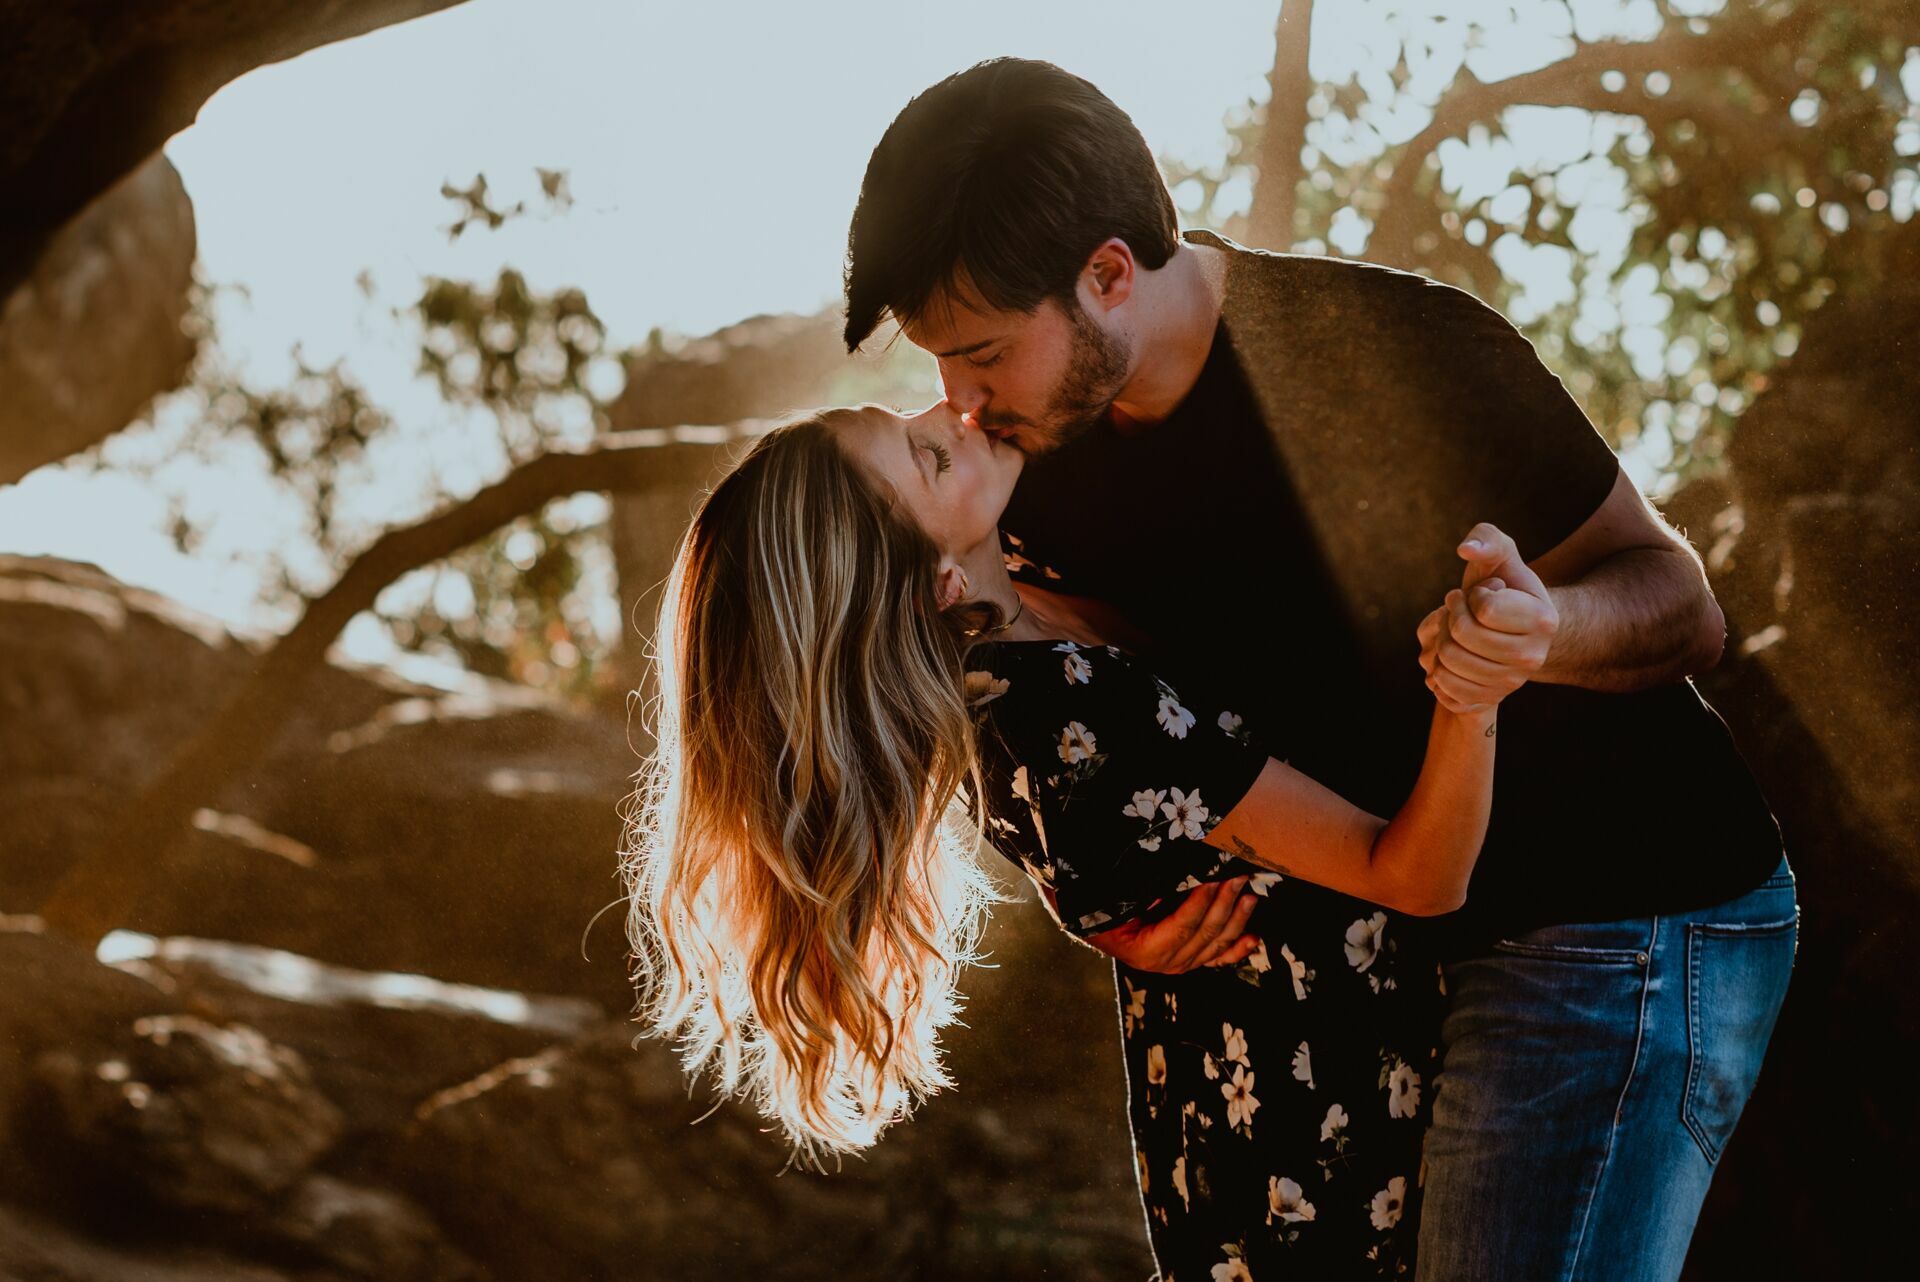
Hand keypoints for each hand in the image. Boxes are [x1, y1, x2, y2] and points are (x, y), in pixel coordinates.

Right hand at [1082, 877, 1260, 973]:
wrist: (1097, 926)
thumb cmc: (1103, 910)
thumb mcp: (1119, 900)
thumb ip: (1147, 892)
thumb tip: (1180, 877)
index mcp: (1146, 951)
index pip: (1182, 926)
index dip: (1201, 902)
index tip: (1214, 878)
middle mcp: (1166, 964)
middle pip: (1205, 935)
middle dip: (1225, 904)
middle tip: (1238, 877)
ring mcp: (1180, 964)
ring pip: (1216, 946)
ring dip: (1236, 920)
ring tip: (1249, 896)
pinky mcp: (1188, 960)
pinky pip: (1217, 957)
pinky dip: (1236, 948)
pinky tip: (1253, 938)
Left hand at [1417, 523, 1558, 713]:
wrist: (1502, 629)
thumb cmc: (1500, 583)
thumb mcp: (1498, 553)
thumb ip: (1486, 539)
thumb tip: (1466, 550)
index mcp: (1544, 620)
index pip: (1484, 608)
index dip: (1470, 596)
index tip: (1479, 594)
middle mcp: (1534, 658)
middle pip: (1462, 635)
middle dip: (1450, 616)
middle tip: (1458, 610)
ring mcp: (1512, 683)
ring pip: (1449, 662)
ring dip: (1440, 640)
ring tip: (1455, 632)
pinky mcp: (1489, 700)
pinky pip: (1443, 689)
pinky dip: (1436, 669)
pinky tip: (1451, 656)